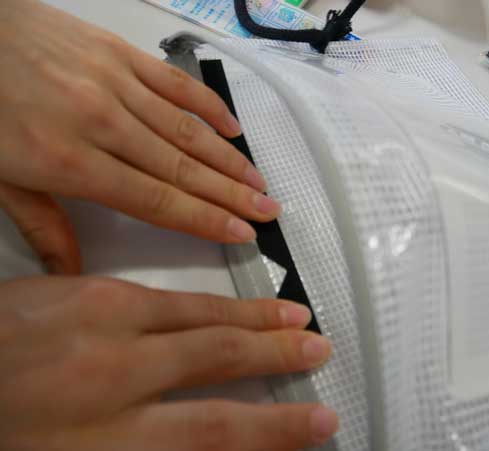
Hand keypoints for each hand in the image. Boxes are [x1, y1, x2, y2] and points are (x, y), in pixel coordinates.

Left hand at [0, 0, 279, 273]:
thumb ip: (41, 227)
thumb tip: (71, 275)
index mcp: (70, 163)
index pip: (155, 200)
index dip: (204, 220)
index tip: (241, 233)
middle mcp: (103, 125)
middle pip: (181, 168)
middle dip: (231, 195)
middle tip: (268, 212)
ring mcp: (115, 84)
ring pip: (186, 130)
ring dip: (228, 159)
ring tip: (260, 181)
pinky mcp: (119, 53)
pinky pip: (174, 82)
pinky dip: (208, 105)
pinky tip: (233, 126)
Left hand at [0, 276, 336, 449]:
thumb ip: (142, 444)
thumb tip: (196, 432)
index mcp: (105, 440)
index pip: (217, 432)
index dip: (276, 427)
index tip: (318, 419)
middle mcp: (112, 378)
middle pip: (219, 360)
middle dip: (276, 354)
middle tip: (317, 348)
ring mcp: (99, 324)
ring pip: (199, 317)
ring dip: (253, 318)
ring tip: (291, 316)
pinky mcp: (84, 290)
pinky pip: (163, 292)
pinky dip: (207, 296)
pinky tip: (224, 300)